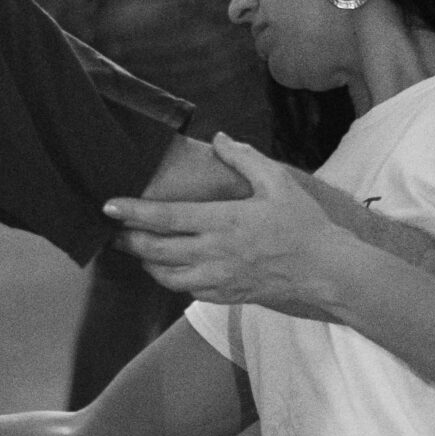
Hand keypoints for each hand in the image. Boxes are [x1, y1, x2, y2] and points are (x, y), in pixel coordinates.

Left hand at [105, 133, 359, 316]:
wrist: (324, 270)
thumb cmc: (303, 224)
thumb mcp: (278, 182)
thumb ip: (245, 158)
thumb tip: (220, 139)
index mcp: (224, 222)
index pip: (166, 217)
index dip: (133, 212)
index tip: (109, 206)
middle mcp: (216, 253)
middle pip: (156, 251)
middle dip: (129, 241)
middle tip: (114, 232)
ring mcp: (220, 278)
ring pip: (167, 277)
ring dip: (147, 264)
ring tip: (138, 251)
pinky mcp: (227, 296)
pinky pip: (188, 291)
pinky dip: (172, 280)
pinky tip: (170, 269)